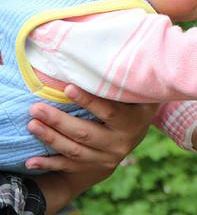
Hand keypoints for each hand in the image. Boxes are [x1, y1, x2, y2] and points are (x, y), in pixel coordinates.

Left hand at [25, 84, 157, 172]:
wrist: (135, 133)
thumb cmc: (134, 103)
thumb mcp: (139, 92)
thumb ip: (127, 80)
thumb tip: (109, 55)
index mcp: (133, 121)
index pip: (109, 112)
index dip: (89, 101)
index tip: (67, 88)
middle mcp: (121, 143)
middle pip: (86, 134)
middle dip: (59, 121)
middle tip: (36, 108)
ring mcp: (108, 158)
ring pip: (75, 151)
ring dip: (51, 138)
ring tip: (32, 125)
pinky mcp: (95, 167)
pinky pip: (69, 167)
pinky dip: (49, 164)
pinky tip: (31, 161)